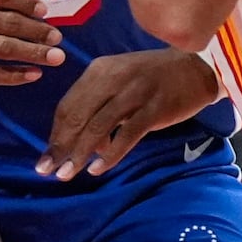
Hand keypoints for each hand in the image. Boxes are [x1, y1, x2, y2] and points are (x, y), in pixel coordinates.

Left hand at [35, 50, 218, 179]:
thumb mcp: (119, 79)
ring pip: (97, 127)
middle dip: (60, 146)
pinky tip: (98, 169)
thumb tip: (84, 144)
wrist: (194, 67)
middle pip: (78, 117)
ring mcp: (134, 93)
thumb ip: (98, 104)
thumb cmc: (152, 77)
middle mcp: (113, 78)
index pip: (68, 105)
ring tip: (67, 174)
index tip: (47, 155)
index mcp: (100, 69)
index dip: (55, 133)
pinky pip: (126, 135)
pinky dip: (109, 155)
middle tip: (47, 171)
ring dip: (79, 154)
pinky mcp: (154, 108)